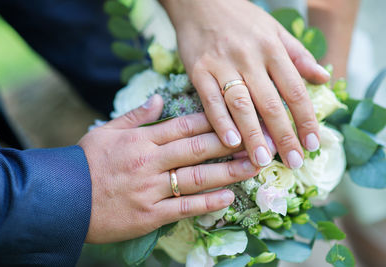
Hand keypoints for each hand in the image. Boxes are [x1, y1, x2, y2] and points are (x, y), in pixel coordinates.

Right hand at [79, 95, 258, 242]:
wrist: (62, 198)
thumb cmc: (85, 162)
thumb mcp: (106, 131)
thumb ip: (135, 116)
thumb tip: (158, 98)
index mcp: (141, 140)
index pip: (185, 126)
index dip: (214, 122)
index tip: (236, 118)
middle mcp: (150, 162)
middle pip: (197, 149)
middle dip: (230, 143)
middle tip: (257, 140)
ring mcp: (151, 189)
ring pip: (196, 178)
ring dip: (228, 172)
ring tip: (253, 167)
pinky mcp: (149, 215)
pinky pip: (183, 207)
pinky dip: (206, 203)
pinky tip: (227, 197)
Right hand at [161, 0, 329, 168]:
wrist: (201, 2)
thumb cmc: (240, 19)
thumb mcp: (275, 30)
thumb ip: (298, 54)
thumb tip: (323, 77)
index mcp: (272, 48)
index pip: (294, 89)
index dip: (306, 119)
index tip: (313, 143)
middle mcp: (249, 58)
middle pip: (270, 102)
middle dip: (284, 135)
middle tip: (294, 162)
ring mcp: (222, 65)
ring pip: (241, 104)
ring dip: (254, 135)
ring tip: (263, 160)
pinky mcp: (199, 71)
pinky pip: (210, 100)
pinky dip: (220, 122)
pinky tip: (230, 142)